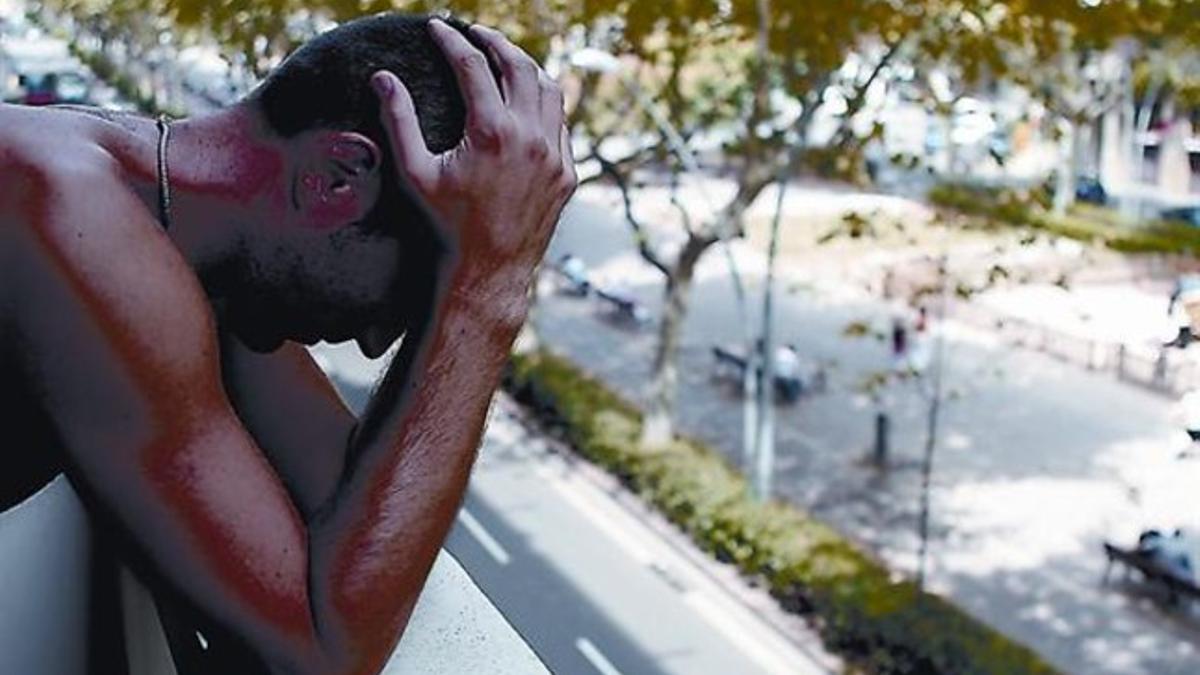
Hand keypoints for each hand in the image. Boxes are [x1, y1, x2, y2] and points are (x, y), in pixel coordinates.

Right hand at [371, 19, 575, 289]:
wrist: (491, 268)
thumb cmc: (449, 223)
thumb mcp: (416, 172)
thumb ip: (399, 120)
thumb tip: (382, 78)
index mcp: (491, 131)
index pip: (472, 65)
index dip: (452, 40)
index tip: (438, 28)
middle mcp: (529, 136)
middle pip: (518, 65)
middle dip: (495, 42)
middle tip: (475, 33)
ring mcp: (553, 154)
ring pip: (549, 88)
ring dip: (526, 67)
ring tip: (504, 59)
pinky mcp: (566, 172)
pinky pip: (561, 122)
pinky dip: (544, 102)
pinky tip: (527, 101)